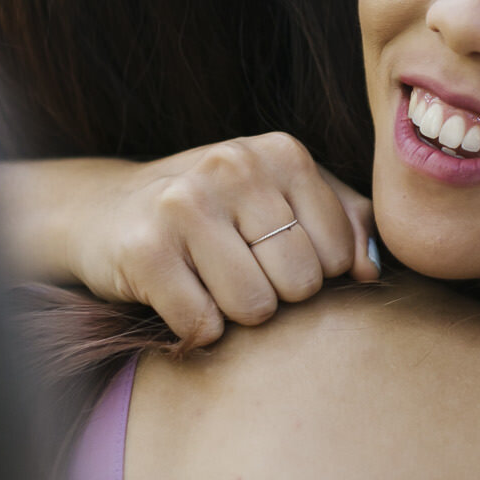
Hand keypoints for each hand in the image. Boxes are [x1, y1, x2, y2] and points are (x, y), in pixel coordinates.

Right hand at [33, 133, 377, 347]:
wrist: (107, 210)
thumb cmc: (218, 213)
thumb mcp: (284, 199)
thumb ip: (345, 223)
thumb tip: (373, 271)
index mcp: (282, 152)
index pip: (340, 252)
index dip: (315, 273)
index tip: (276, 257)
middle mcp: (234, 166)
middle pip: (301, 283)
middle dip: (276, 295)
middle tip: (240, 272)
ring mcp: (185, 203)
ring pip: (254, 308)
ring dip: (234, 314)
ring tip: (210, 282)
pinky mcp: (144, 248)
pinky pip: (202, 324)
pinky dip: (195, 328)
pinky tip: (179, 295)